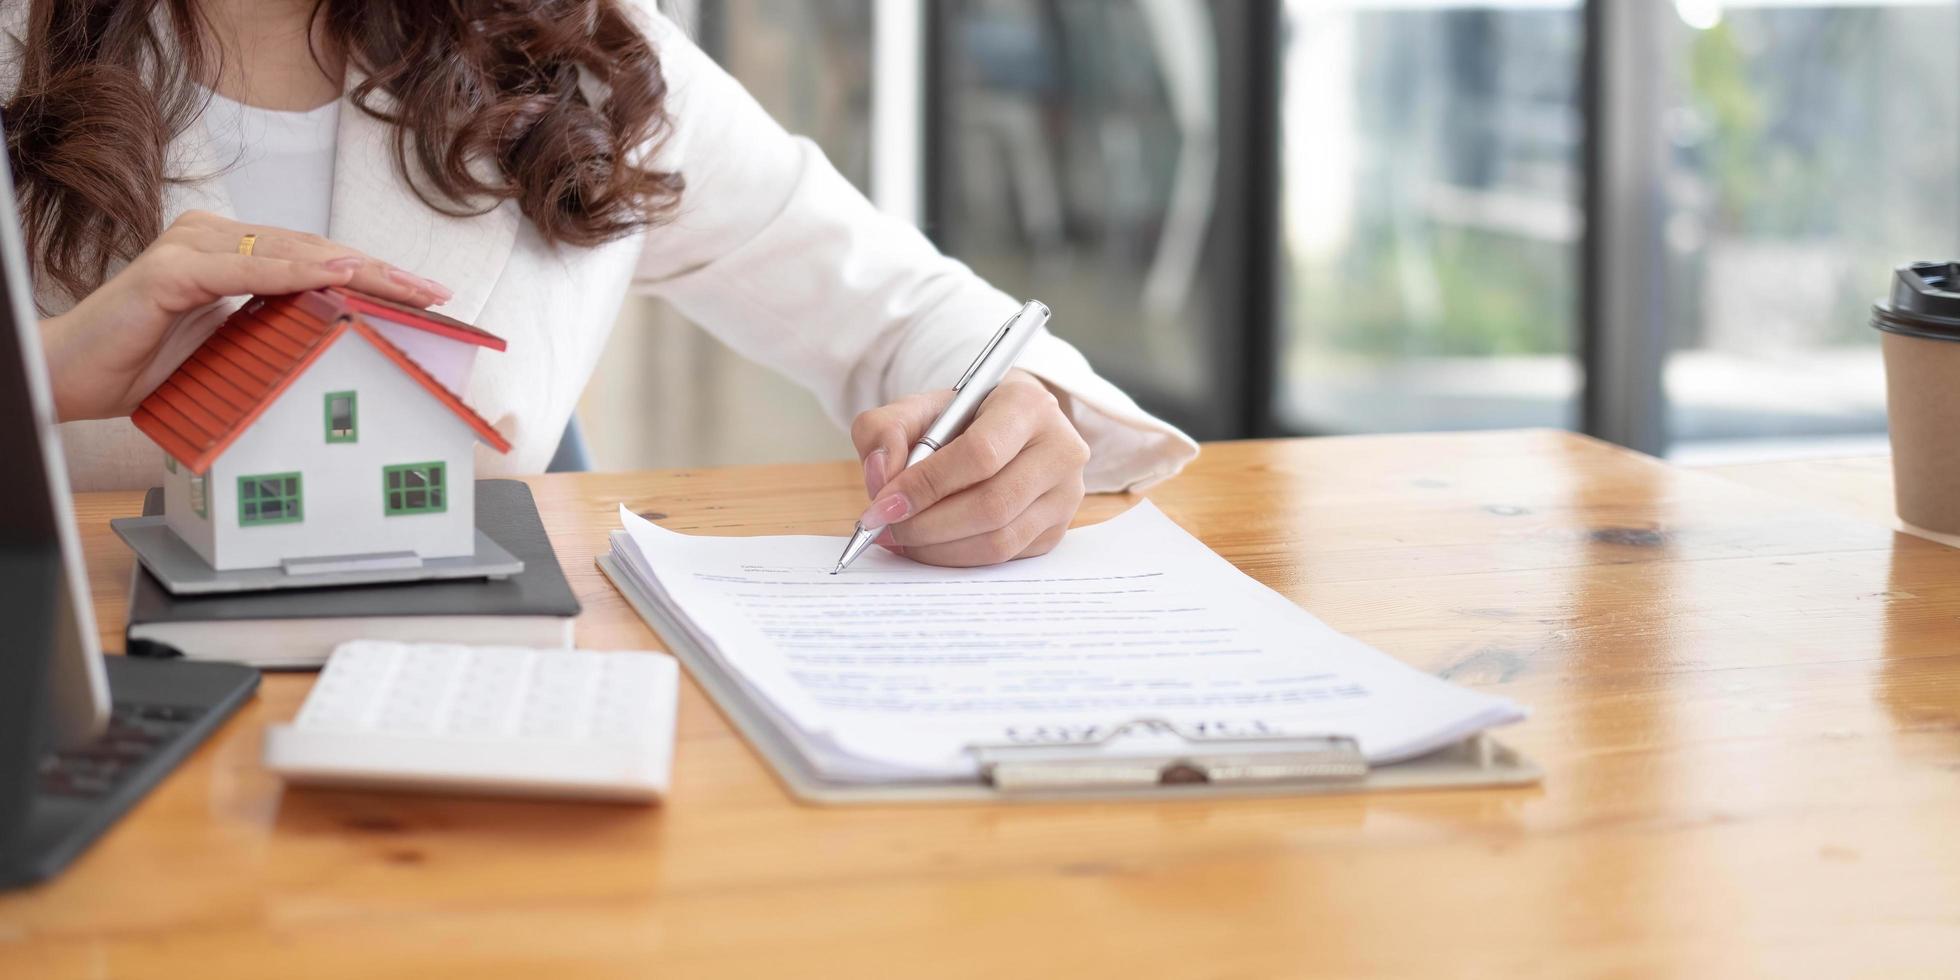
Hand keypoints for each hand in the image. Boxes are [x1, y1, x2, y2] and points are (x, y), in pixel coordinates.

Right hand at [37, 210, 451, 420]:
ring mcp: (191, 248)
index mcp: (231, 253)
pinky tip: (337, 275)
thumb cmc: (148, 368)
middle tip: (435, 294)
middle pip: (315, 252)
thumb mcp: (232, 352)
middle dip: (380, 273)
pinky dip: (295, 273)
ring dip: (353, 270)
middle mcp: (214, 238)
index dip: (374, 275)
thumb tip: (344, 342)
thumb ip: (277, 333)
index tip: (427, 296)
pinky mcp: (170, 271)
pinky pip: (244, 271)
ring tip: (403, 285)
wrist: (73, 380)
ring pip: (290, 255)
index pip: (317, 260)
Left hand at [849, 369, 1090, 565]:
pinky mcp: (1057, 529)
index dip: (927, 485)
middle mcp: (1060, 449)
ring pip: (1000, 540)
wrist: (1005, 429)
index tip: (883, 504)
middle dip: (928, 525)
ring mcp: (1065, 494)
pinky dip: (958, 558)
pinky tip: (930, 545)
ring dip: (940, 549)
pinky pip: (1005, 558)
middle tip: (886, 529)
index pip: (980, 454)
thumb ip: (884, 430)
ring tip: (901, 539)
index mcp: (1027, 405)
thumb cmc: (960, 419)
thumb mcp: (917, 408)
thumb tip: (881, 476)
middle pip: (992, 505)